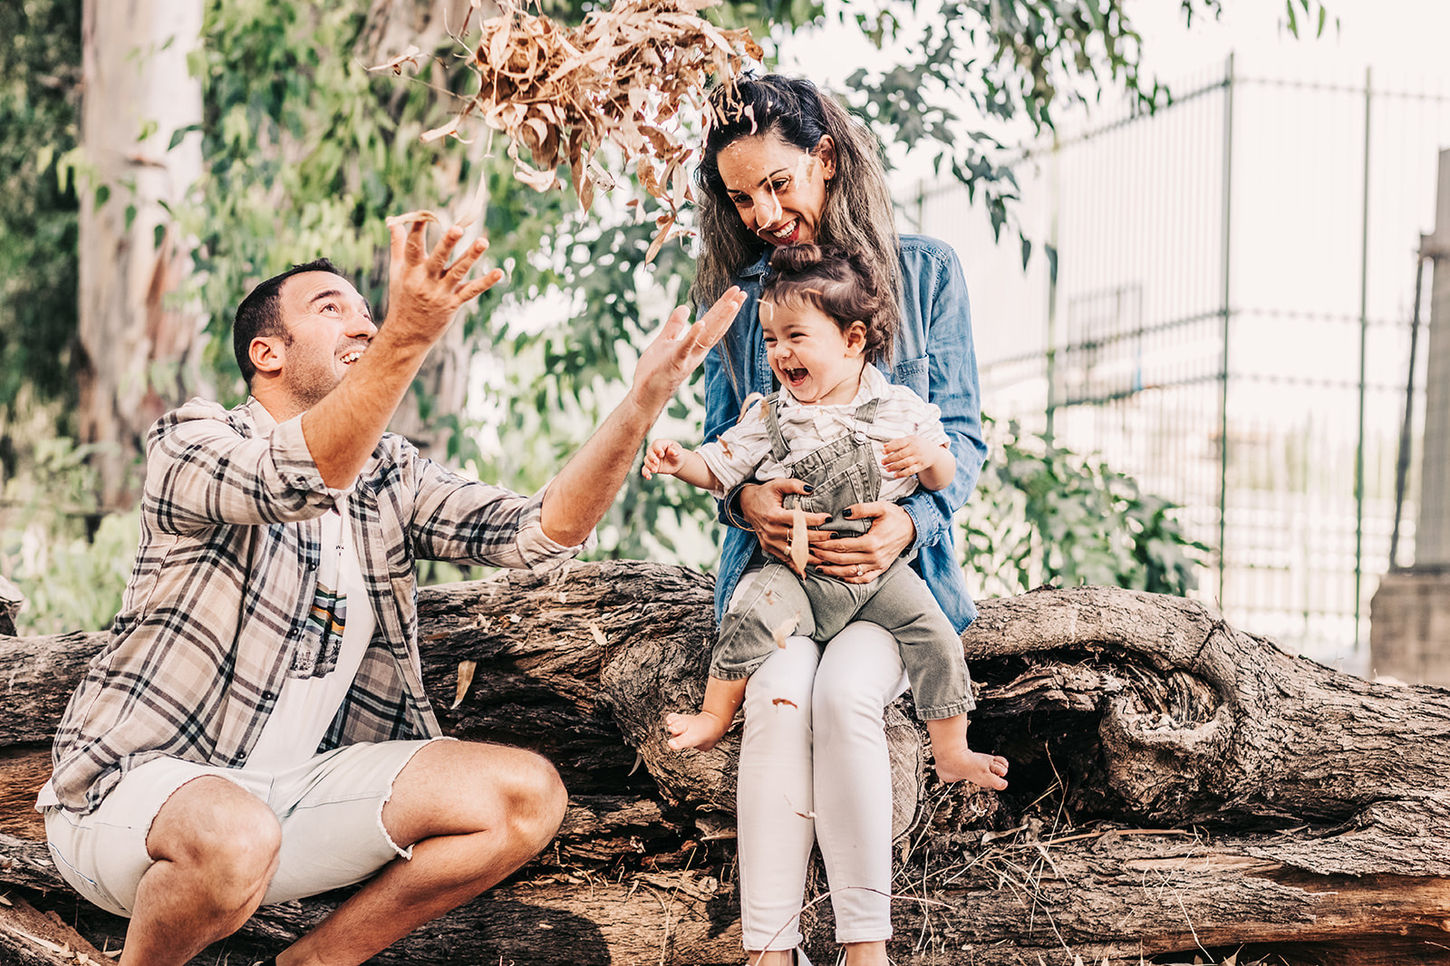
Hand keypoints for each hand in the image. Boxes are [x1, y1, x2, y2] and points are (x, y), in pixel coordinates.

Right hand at [384, 218, 504, 346]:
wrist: (407, 333)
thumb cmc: (402, 297)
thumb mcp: (397, 272)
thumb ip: (398, 245)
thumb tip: (393, 221)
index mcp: (410, 271)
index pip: (413, 246)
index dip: (418, 229)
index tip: (425, 214)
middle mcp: (425, 281)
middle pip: (438, 258)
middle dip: (448, 243)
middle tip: (458, 228)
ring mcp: (440, 293)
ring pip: (458, 272)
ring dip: (471, 256)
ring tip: (484, 241)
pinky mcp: (453, 304)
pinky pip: (471, 291)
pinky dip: (485, 282)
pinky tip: (499, 272)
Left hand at [630, 288, 746, 414]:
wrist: (646, 395)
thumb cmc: (656, 370)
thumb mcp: (665, 341)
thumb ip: (675, 325)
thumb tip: (684, 307)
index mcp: (696, 345)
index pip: (713, 322)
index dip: (724, 307)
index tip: (735, 292)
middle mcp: (697, 351)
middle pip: (716, 327)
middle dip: (729, 309)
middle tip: (741, 293)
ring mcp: (688, 357)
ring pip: (708, 336)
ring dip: (720, 319)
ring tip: (732, 303)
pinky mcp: (675, 362)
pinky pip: (686, 347)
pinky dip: (693, 335)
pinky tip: (700, 323)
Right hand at [642, 439, 685, 478]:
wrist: (676, 463)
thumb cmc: (677, 454)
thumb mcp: (678, 451)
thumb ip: (674, 451)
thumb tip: (674, 452)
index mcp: (660, 443)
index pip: (656, 444)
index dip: (658, 449)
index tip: (662, 454)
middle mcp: (654, 450)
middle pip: (649, 452)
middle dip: (652, 458)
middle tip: (657, 463)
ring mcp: (651, 458)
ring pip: (646, 461)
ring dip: (650, 466)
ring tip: (655, 470)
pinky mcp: (651, 466)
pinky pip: (645, 469)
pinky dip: (645, 473)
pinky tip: (648, 477)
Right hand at [737, 479, 829, 563]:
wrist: (747, 504)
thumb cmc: (765, 493)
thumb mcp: (778, 484)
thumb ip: (794, 485)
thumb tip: (811, 489)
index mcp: (774, 515)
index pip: (798, 519)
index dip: (815, 520)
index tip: (828, 518)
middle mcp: (771, 531)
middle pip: (799, 537)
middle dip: (818, 537)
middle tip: (834, 535)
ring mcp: (769, 541)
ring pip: (794, 551)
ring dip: (811, 554)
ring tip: (827, 555)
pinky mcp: (768, 548)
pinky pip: (785, 559)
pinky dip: (797, 565)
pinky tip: (809, 569)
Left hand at [811, 501, 915, 582]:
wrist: (913, 527)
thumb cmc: (895, 516)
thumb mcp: (880, 507)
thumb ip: (861, 509)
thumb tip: (843, 513)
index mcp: (872, 542)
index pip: (842, 546)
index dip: (826, 545)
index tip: (814, 542)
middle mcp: (874, 557)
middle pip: (843, 560)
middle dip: (824, 557)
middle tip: (811, 553)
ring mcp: (878, 565)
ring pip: (850, 572)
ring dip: (833, 571)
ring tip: (819, 567)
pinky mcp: (881, 569)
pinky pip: (863, 578)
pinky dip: (849, 579)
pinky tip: (838, 575)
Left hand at [882, 436, 934, 478]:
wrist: (933, 452)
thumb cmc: (918, 445)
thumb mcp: (910, 440)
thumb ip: (897, 442)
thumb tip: (884, 446)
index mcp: (911, 441)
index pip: (899, 443)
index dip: (890, 448)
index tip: (883, 452)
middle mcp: (915, 449)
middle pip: (901, 454)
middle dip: (890, 459)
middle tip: (883, 462)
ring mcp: (918, 458)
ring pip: (905, 463)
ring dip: (894, 467)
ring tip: (887, 469)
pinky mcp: (921, 466)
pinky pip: (910, 470)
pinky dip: (902, 474)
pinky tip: (895, 475)